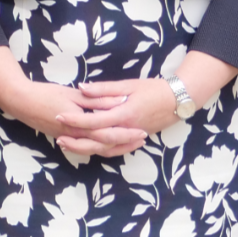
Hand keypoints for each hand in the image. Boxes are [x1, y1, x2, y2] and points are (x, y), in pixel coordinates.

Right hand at [0, 76, 130, 148]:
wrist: (20, 102)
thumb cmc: (45, 94)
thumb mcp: (72, 94)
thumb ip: (96, 99)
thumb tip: (119, 100)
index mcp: (79, 124)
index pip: (108, 133)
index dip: (126, 133)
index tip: (142, 130)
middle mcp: (75, 137)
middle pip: (105, 146)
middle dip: (125, 143)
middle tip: (142, 139)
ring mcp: (69, 140)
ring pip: (96, 150)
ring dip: (115, 148)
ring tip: (130, 144)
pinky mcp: (64, 139)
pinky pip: (87, 148)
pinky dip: (101, 148)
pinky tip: (109, 144)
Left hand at [54, 78, 180, 155]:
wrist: (179, 100)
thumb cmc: (153, 89)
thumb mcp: (128, 85)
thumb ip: (104, 89)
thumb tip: (81, 87)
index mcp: (124, 114)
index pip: (95, 121)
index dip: (75, 120)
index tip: (58, 116)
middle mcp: (128, 129)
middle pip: (98, 141)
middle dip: (77, 142)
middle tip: (58, 138)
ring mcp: (132, 136)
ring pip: (106, 149)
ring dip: (86, 149)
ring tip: (68, 145)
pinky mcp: (136, 138)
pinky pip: (117, 150)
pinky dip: (102, 151)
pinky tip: (89, 148)